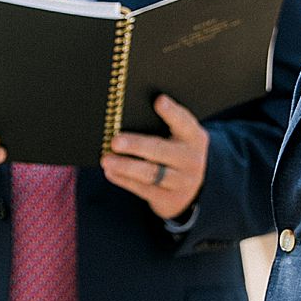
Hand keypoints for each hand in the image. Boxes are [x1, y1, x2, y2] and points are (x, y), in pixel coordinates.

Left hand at [101, 95, 209, 221]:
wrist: (193, 189)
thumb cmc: (177, 152)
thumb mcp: (180, 138)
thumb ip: (164, 126)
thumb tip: (126, 116)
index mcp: (194, 137)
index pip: (184, 122)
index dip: (172, 112)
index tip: (159, 100)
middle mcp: (191, 160)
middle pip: (161, 150)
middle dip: (137, 145)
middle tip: (115, 141)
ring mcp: (182, 182)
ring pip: (151, 173)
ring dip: (125, 166)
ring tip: (106, 159)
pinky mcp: (169, 199)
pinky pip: (143, 189)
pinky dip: (124, 180)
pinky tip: (110, 172)